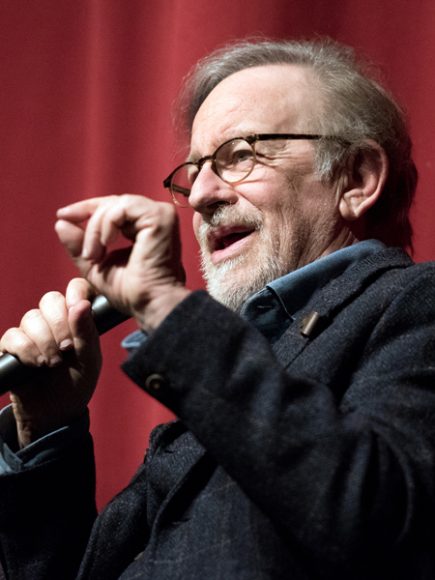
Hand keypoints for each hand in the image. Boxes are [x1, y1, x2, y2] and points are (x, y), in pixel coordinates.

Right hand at [0, 279, 100, 446]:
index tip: (78, 308)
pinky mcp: (10, 347)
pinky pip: (13, 336)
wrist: (55, 413)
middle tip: (67, 348)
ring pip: (31, 318)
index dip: (76, 293)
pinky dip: (27, 351)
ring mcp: (31, 332)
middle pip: (50, 300)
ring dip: (45, 342)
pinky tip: (37, 365)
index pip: (75, 289)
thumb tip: (81, 304)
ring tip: (54, 363)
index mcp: (76, 319)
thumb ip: (86, 333)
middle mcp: (53, 321)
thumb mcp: (89, 360)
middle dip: (59, 324)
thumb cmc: (77, 383)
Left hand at [55, 194, 190, 330]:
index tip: (62, 215)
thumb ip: (79, 244)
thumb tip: (61, 222)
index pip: (113, 207)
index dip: (87, 209)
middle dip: (90, 222)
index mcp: (145, 226)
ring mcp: (161, 215)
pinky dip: (107, 224)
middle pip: (113, 203)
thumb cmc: (131, 292)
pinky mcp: (161, 217)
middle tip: (85, 252)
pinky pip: (123, 207)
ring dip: (96, 228)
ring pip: (115, 204)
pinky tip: (106, 244)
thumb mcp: (96, 265)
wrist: (149, 304)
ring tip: (95, 255)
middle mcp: (156, 217)